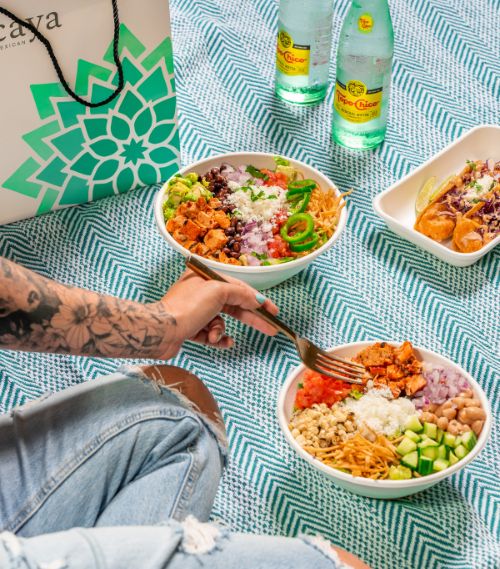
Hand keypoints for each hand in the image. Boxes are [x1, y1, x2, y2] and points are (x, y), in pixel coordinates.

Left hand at [157, 270, 278, 348]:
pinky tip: (220, 342)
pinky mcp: (191, 328)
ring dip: (220, 330)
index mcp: (205, 278)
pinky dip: (216, 338)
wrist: (161, 331)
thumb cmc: (187, 306)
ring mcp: (195, 311)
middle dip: (251, 318)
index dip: (257, 299)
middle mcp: (200, 292)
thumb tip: (256, 299)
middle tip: (270, 329)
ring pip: (221, 322)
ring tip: (214, 334)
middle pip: (233, 305)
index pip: (238, 287)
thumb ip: (241, 294)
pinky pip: (211, 334)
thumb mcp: (218, 292)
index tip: (273, 311)